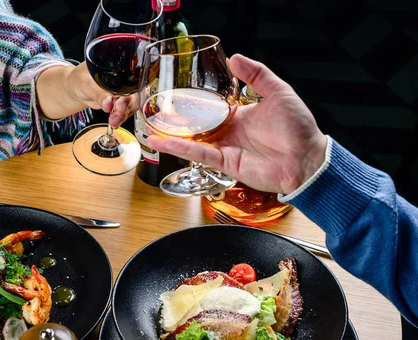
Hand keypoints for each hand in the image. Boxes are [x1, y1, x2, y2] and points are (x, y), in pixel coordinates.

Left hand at [66, 62, 138, 128]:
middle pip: (135, 93)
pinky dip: (119, 119)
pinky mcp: (117, 104)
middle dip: (128, 105)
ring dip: (123, 114)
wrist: (74, 89)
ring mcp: (121, 93)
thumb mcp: (86, 84)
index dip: (132, 90)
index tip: (121, 101)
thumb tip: (108, 103)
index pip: (133, 79)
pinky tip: (115, 123)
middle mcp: (123, 81)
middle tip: (118, 111)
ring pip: (130, 105)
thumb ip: (97, 93)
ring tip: (114, 121)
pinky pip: (123, 112)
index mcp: (119, 69)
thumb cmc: (79, 79)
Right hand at [146, 54, 327, 194]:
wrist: (306, 159)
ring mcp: (226, 148)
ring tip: (150, 131)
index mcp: (240, 116)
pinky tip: (164, 143)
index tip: (177, 96)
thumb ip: (257, 75)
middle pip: (197, 127)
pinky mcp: (225, 163)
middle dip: (176, 122)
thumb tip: (236, 58)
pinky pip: (199, 154)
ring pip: (192, 142)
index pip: (211, 109)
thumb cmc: (298, 129)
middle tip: (156, 114)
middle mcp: (229, 132)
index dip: (194, 104)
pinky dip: (181, 149)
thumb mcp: (278, 92)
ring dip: (171, 138)